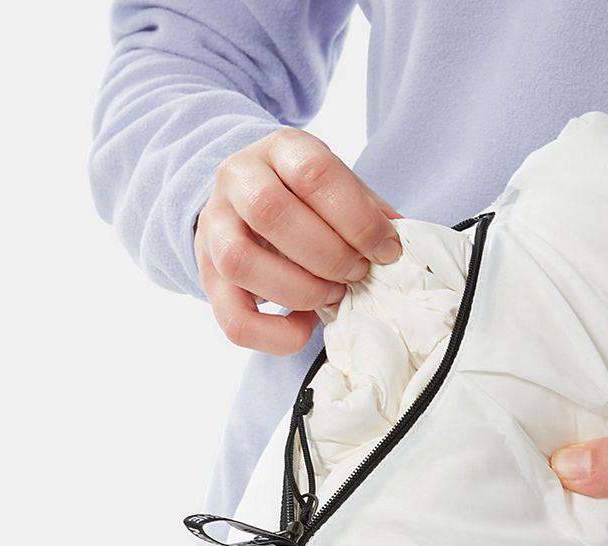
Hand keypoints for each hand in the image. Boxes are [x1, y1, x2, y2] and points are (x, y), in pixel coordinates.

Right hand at [195, 128, 401, 354]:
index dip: (357, 217)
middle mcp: (236, 182)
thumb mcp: (337, 187)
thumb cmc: (304, 199)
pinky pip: (232, 319)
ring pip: (240, 262)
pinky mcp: (208, 278)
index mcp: (277, 149)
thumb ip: (366, 209)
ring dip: (300, 289)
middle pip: (270, 212)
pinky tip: (303, 326)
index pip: (314, 172)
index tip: (387, 250)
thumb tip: (399, 240)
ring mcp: (213, 230)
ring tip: (333, 295)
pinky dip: (275, 335)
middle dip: (328, 254)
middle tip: (357, 273)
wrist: (246, 202)